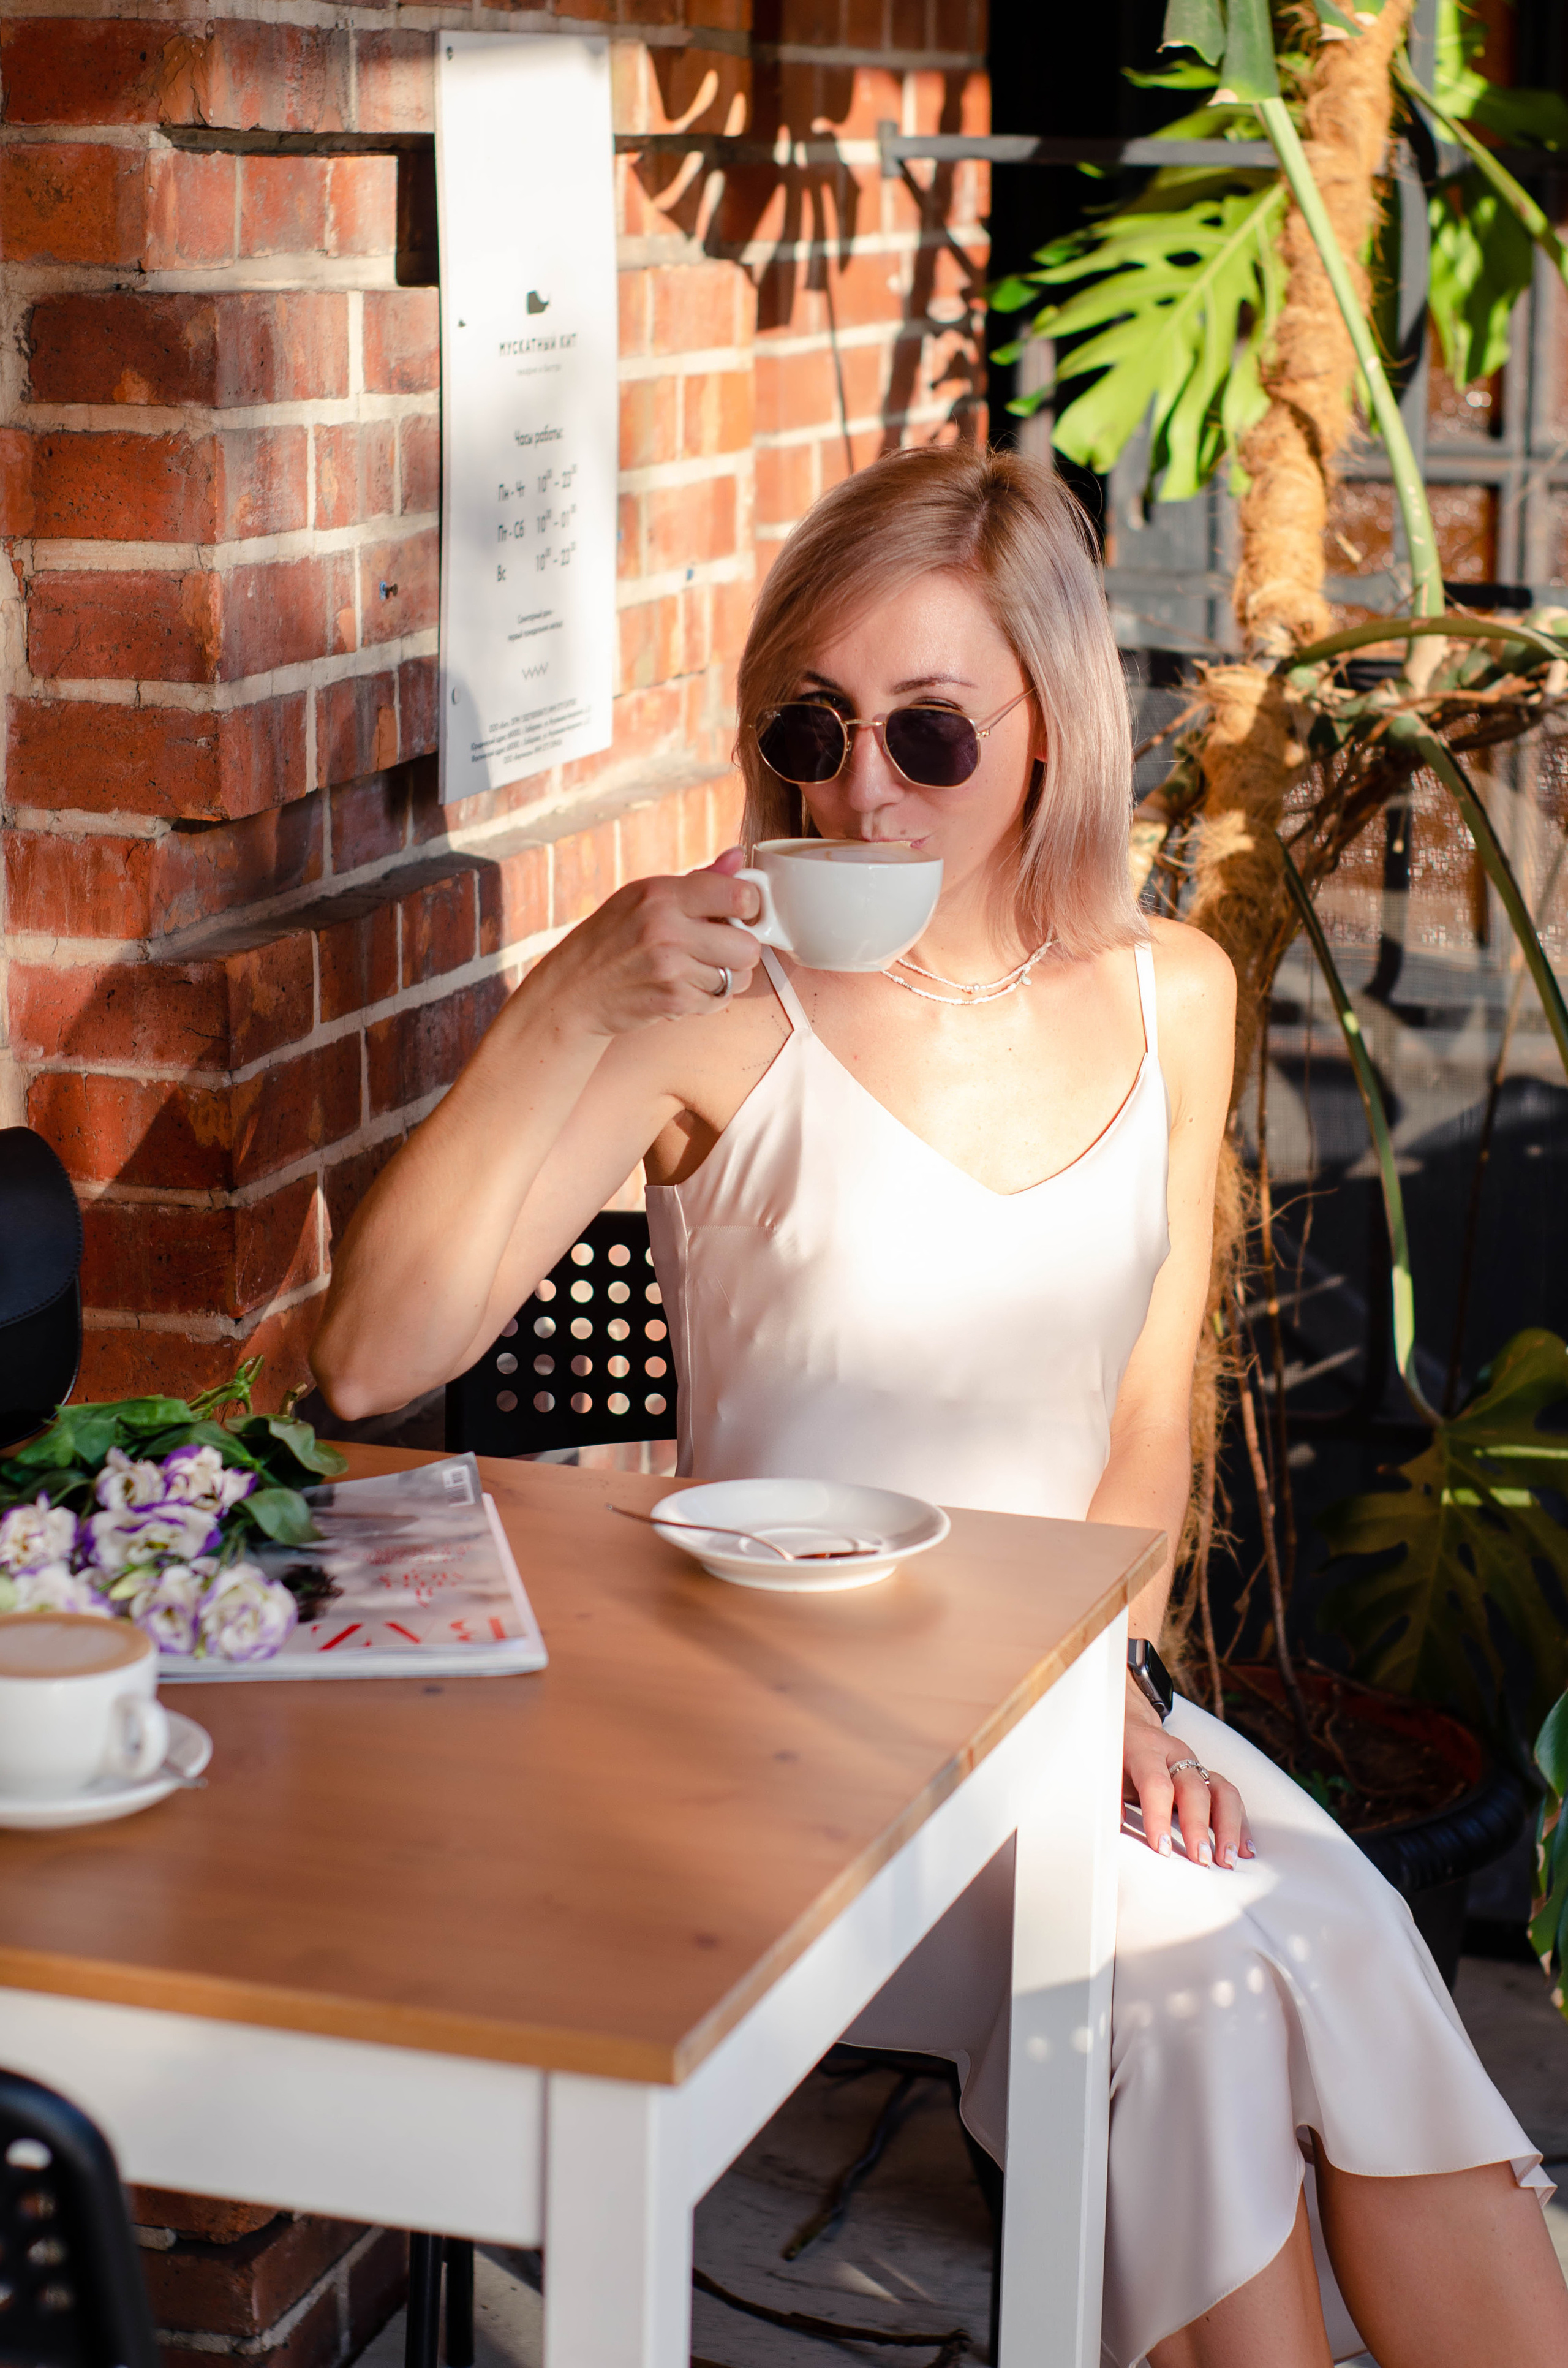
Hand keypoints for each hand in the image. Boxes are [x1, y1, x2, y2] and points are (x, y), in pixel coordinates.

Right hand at [542, 850, 762, 1035]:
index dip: (750, 906)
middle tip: (724, 948)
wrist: (573, 990)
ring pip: (738, 978)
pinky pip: (719, 1002)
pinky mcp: (672, 1001)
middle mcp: (666, 929)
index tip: (741, 913)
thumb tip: (739, 857)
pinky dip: (709, 999)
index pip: (740, 896)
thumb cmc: (609, 939)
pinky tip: (686, 987)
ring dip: (726, 977)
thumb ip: (699, 880)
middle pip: (749, 947)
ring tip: (699, 968)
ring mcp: (670, 968)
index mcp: (662, 894)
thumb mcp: (643, 896)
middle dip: (743, 950)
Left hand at [1123, 1681, 1254, 1869]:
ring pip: (1222, 1791)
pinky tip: (1244, 1849)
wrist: (1132, 1723)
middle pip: (1194, 1789)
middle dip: (1198, 1827)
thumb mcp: (1104, 1766)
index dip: (1159, 1816)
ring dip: (1228, 1827)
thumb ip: (1108, 1794)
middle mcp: (1176, 1755)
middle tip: (1201, 1860)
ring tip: (1228, 1860)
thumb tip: (1113, 1826)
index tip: (1162, 1848)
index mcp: (1145, 1749)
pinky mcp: (1208, 1777)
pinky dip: (1240, 1824)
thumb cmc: (1116, 1752)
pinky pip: (1231, 1798)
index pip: (1156, 1782)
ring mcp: (1196, 1765)